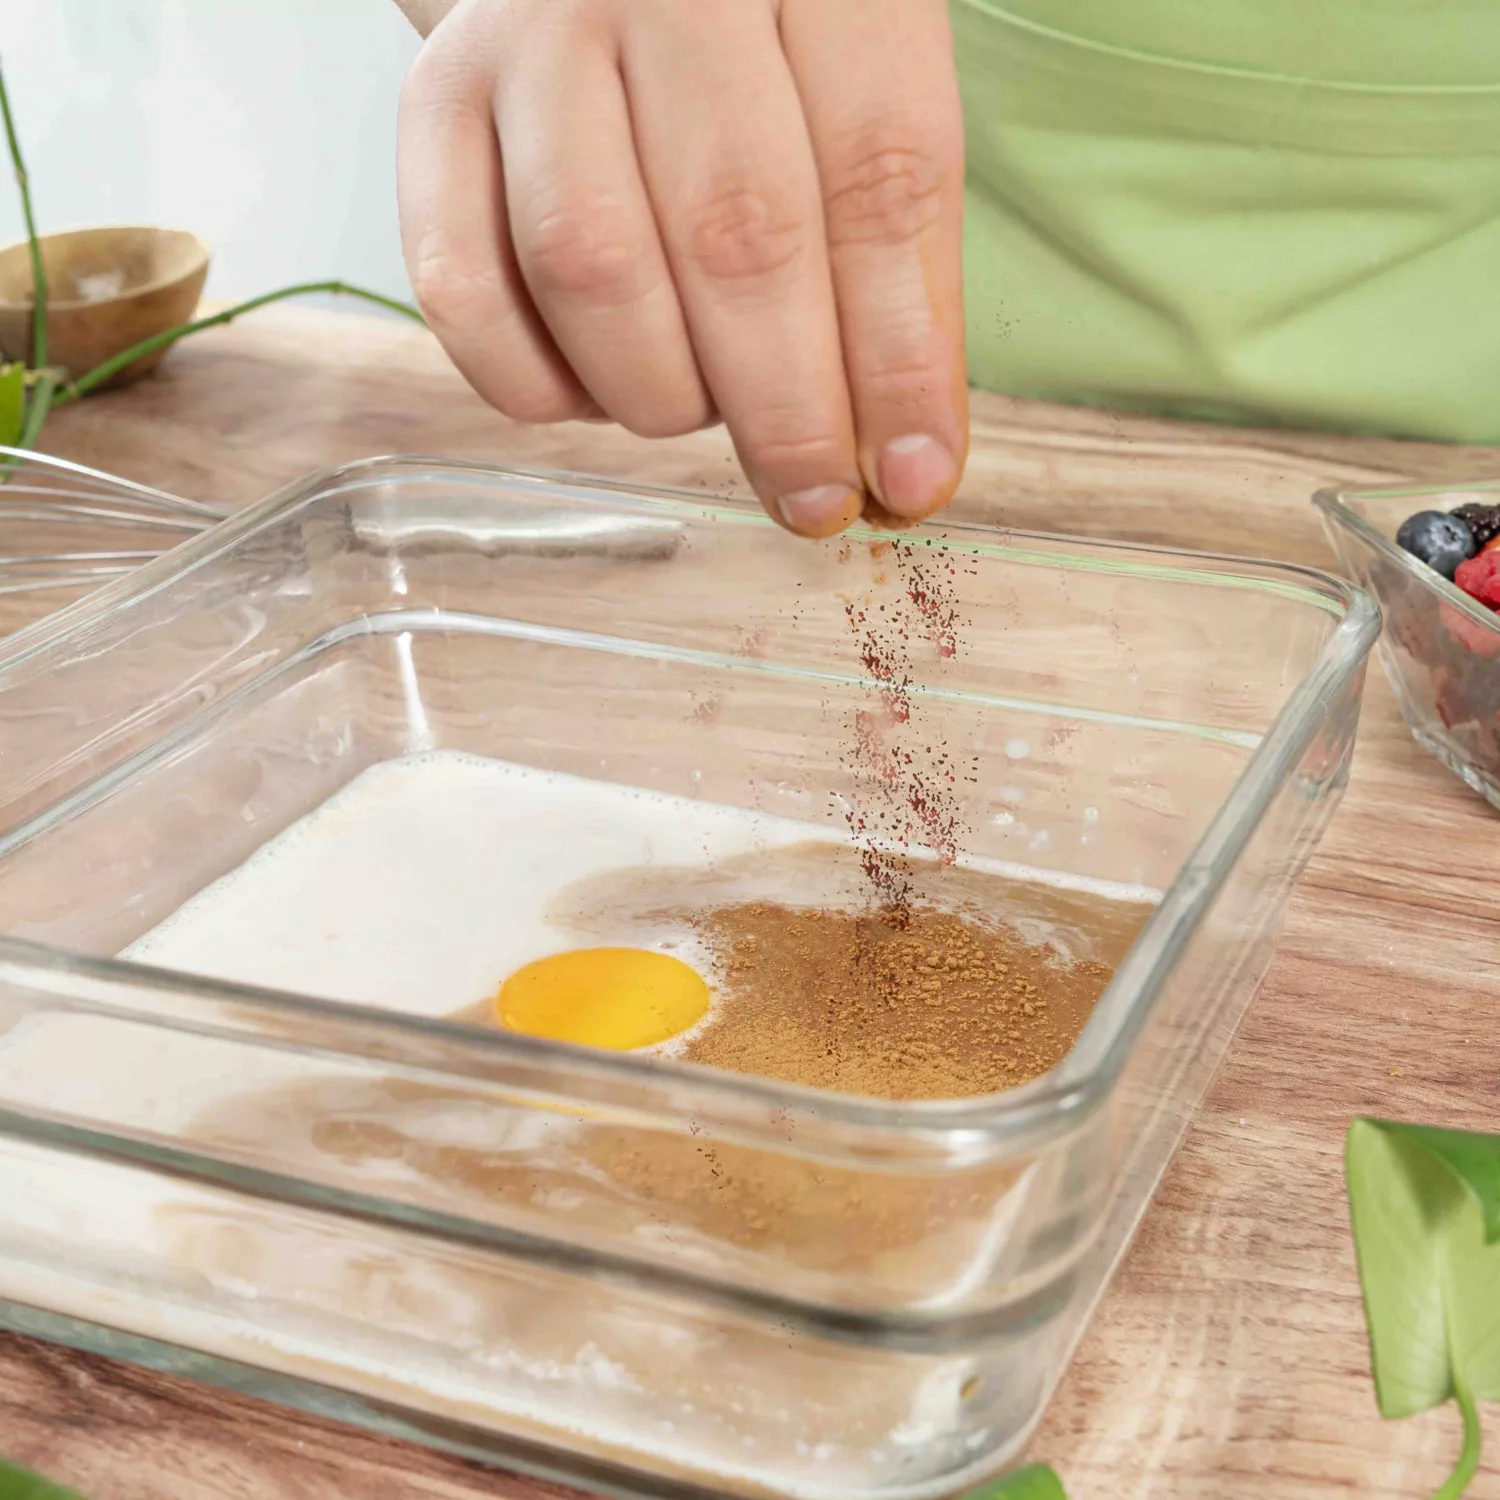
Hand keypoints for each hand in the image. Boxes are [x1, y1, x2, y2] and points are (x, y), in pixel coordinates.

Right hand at [396, 0, 967, 537]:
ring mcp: (532, 41)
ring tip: (702, 407)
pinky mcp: (433, 106)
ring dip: (664, 395)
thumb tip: (900, 464)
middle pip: (736, 235)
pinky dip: (539, 388)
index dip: (900, 355)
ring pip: (593, 270)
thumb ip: (888, 264)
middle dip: (787, 412)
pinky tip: (596, 390)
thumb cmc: (757, 55)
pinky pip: (467, 295)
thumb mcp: (857, 105)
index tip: (913, 476)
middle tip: (813, 500)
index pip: (881, 176)